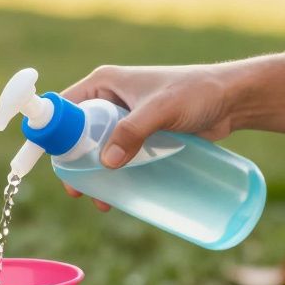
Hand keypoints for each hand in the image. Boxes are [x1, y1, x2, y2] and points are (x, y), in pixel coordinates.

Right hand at [61, 64, 239, 208]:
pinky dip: (114, 176)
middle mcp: (109, 99)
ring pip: (97, 150)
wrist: (233, 98)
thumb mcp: (161, 109)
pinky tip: (118, 196)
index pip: (64, 108)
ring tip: (102, 201)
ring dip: (94, 175)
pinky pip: (119, 157)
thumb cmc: (197, 92)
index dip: (52, 134)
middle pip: (77, 135)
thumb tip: (106, 163)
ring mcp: (126, 118)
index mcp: (104, 83)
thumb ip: (133, 131)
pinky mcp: (143, 135)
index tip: (51, 165)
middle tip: (79, 192)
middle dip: (73, 165)